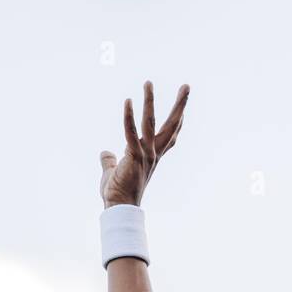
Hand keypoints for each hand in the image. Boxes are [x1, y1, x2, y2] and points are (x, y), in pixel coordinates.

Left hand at [100, 80, 189, 207]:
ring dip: (149, 101)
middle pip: (170, 126)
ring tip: (148, 83)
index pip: (169, 137)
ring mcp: (146, 155)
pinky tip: (128, 101)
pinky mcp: (135, 157)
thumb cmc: (117, 193)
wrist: (119, 208)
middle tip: (186, 86)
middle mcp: (153, 154)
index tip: (183, 110)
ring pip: (150, 123)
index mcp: (152, 157)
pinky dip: (129, 117)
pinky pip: (131, 133)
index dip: (178, 123)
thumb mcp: (112, 172)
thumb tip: (104, 153)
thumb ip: (109, 161)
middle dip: (179, 105)